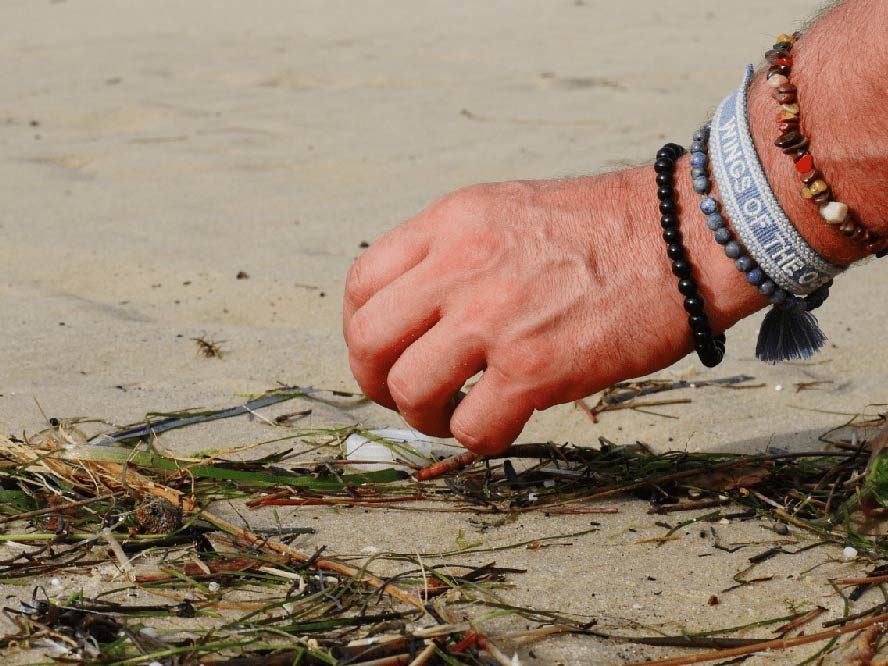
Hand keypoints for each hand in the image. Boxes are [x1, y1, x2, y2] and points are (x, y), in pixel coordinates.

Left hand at [343, 166, 757, 454]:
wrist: (685, 237)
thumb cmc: (604, 230)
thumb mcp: (506, 211)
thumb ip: (453, 254)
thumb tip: (418, 315)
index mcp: (450, 223)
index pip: (360, 284)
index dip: (361, 330)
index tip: (387, 351)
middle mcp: (460, 266)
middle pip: (368, 341)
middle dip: (374, 382)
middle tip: (406, 395)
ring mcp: (494, 317)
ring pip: (407, 390)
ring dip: (422, 416)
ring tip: (452, 413)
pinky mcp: (535, 367)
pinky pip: (472, 428)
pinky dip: (477, 438)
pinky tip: (500, 423)